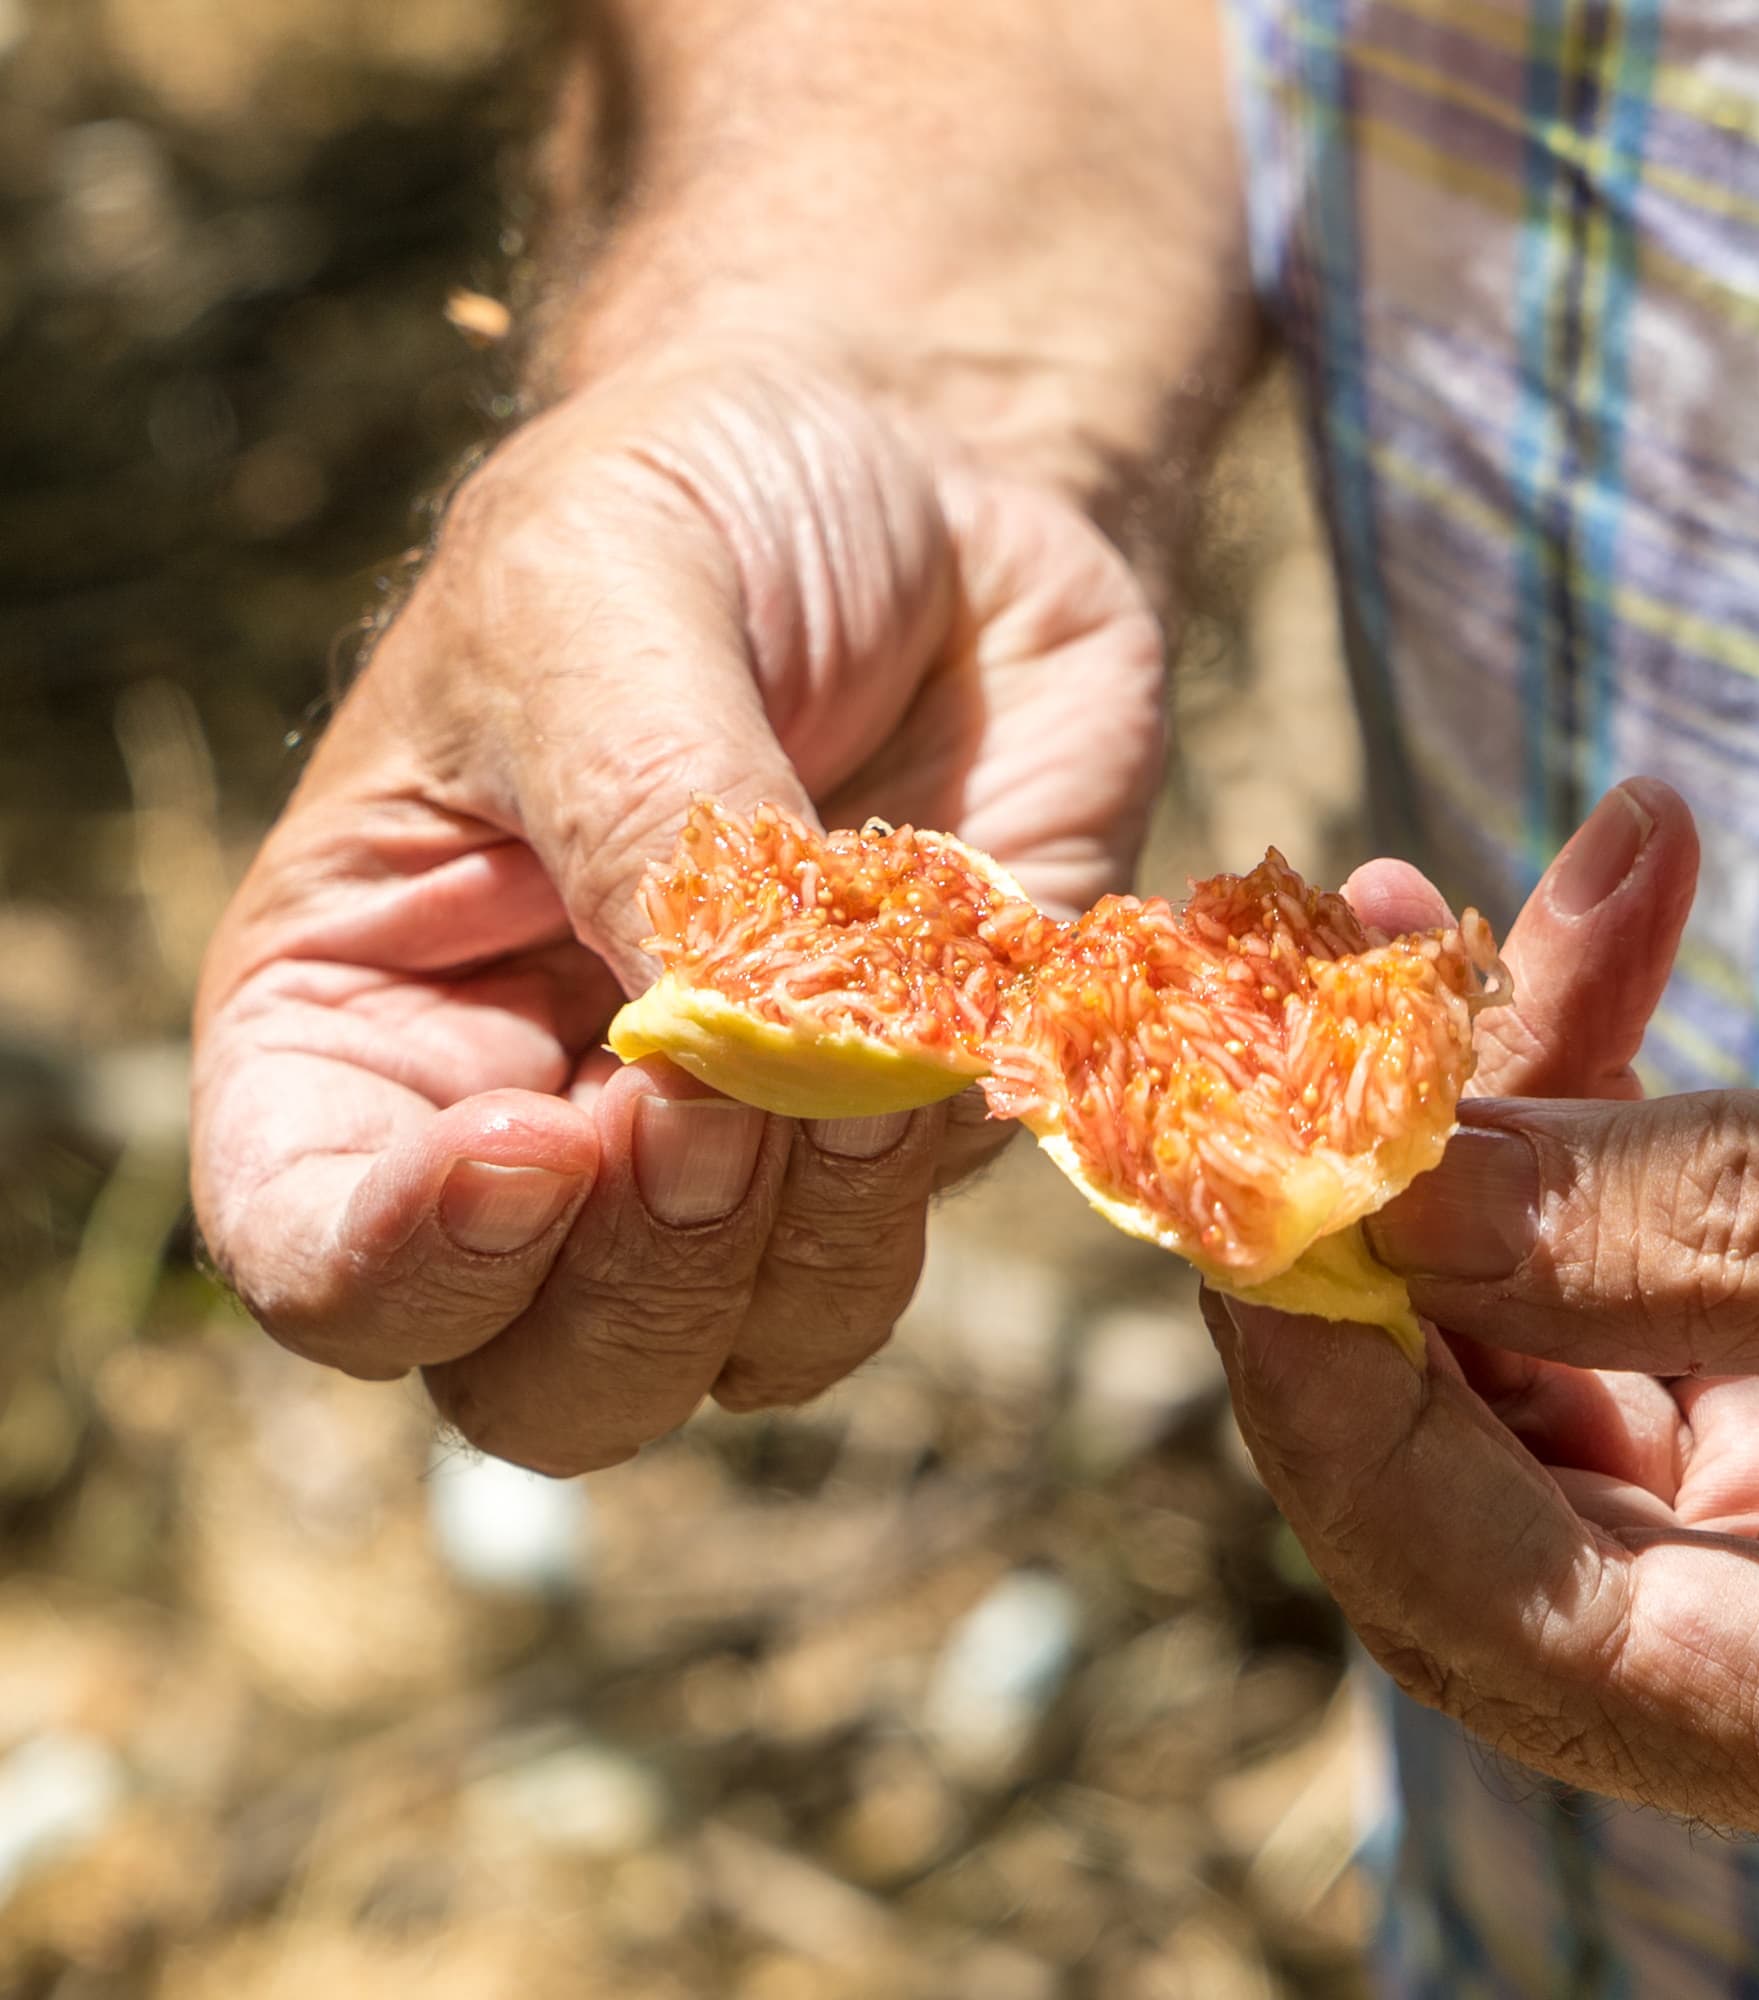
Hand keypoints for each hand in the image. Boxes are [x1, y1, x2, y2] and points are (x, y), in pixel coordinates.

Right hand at [193, 353, 1164, 1473]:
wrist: (923, 488)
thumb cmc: (698, 509)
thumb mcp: (601, 592)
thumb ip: (645, 818)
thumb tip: (731, 1059)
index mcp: (371, 1007)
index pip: (315, 1248)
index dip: (405, 1262)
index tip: (535, 1145)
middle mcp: (535, 1121)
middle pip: (543, 1376)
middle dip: (636, 1283)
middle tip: (712, 1112)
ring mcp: (731, 1148)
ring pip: (741, 1352)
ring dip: (804, 1245)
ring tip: (860, 1036)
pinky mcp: (897, 1125)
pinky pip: (904, 1249)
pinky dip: (931, 1168)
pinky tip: (946, 1010)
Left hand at [1210, 779, 1758, 1866]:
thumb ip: (1738, 1231)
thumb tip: (1383, 1185)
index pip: (1497, 1615)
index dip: (1335, 1396)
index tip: (1250, 1169)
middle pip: (1459, 1470)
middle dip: (1368, 1216)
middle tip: (1306, 997)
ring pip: (1520, 1325)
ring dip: (1476, 1100)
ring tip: (1427, 896)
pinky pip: (1624, 1247)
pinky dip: (1606, 1080)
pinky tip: (1624, 879)